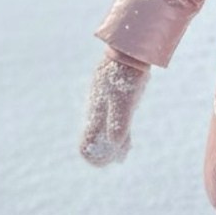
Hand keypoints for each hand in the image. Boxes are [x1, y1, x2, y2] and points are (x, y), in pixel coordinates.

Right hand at [79, 51, 149, 165]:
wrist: (129, 52)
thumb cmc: (126, 77)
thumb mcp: (124, 102)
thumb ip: (119, 123)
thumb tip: (114, 143)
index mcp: (95, 114)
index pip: (86, 144)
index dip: (93, 157)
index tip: (105, 161)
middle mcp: (97, 111)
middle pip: (97, 139)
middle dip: (105, 152)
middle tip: (118, 158)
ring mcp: (105, 104)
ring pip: (105, 131)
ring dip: (113, 144)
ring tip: (123, 154)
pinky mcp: (115, 98)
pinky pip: (113, 122)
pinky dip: (119, 134)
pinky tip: (127, 140)